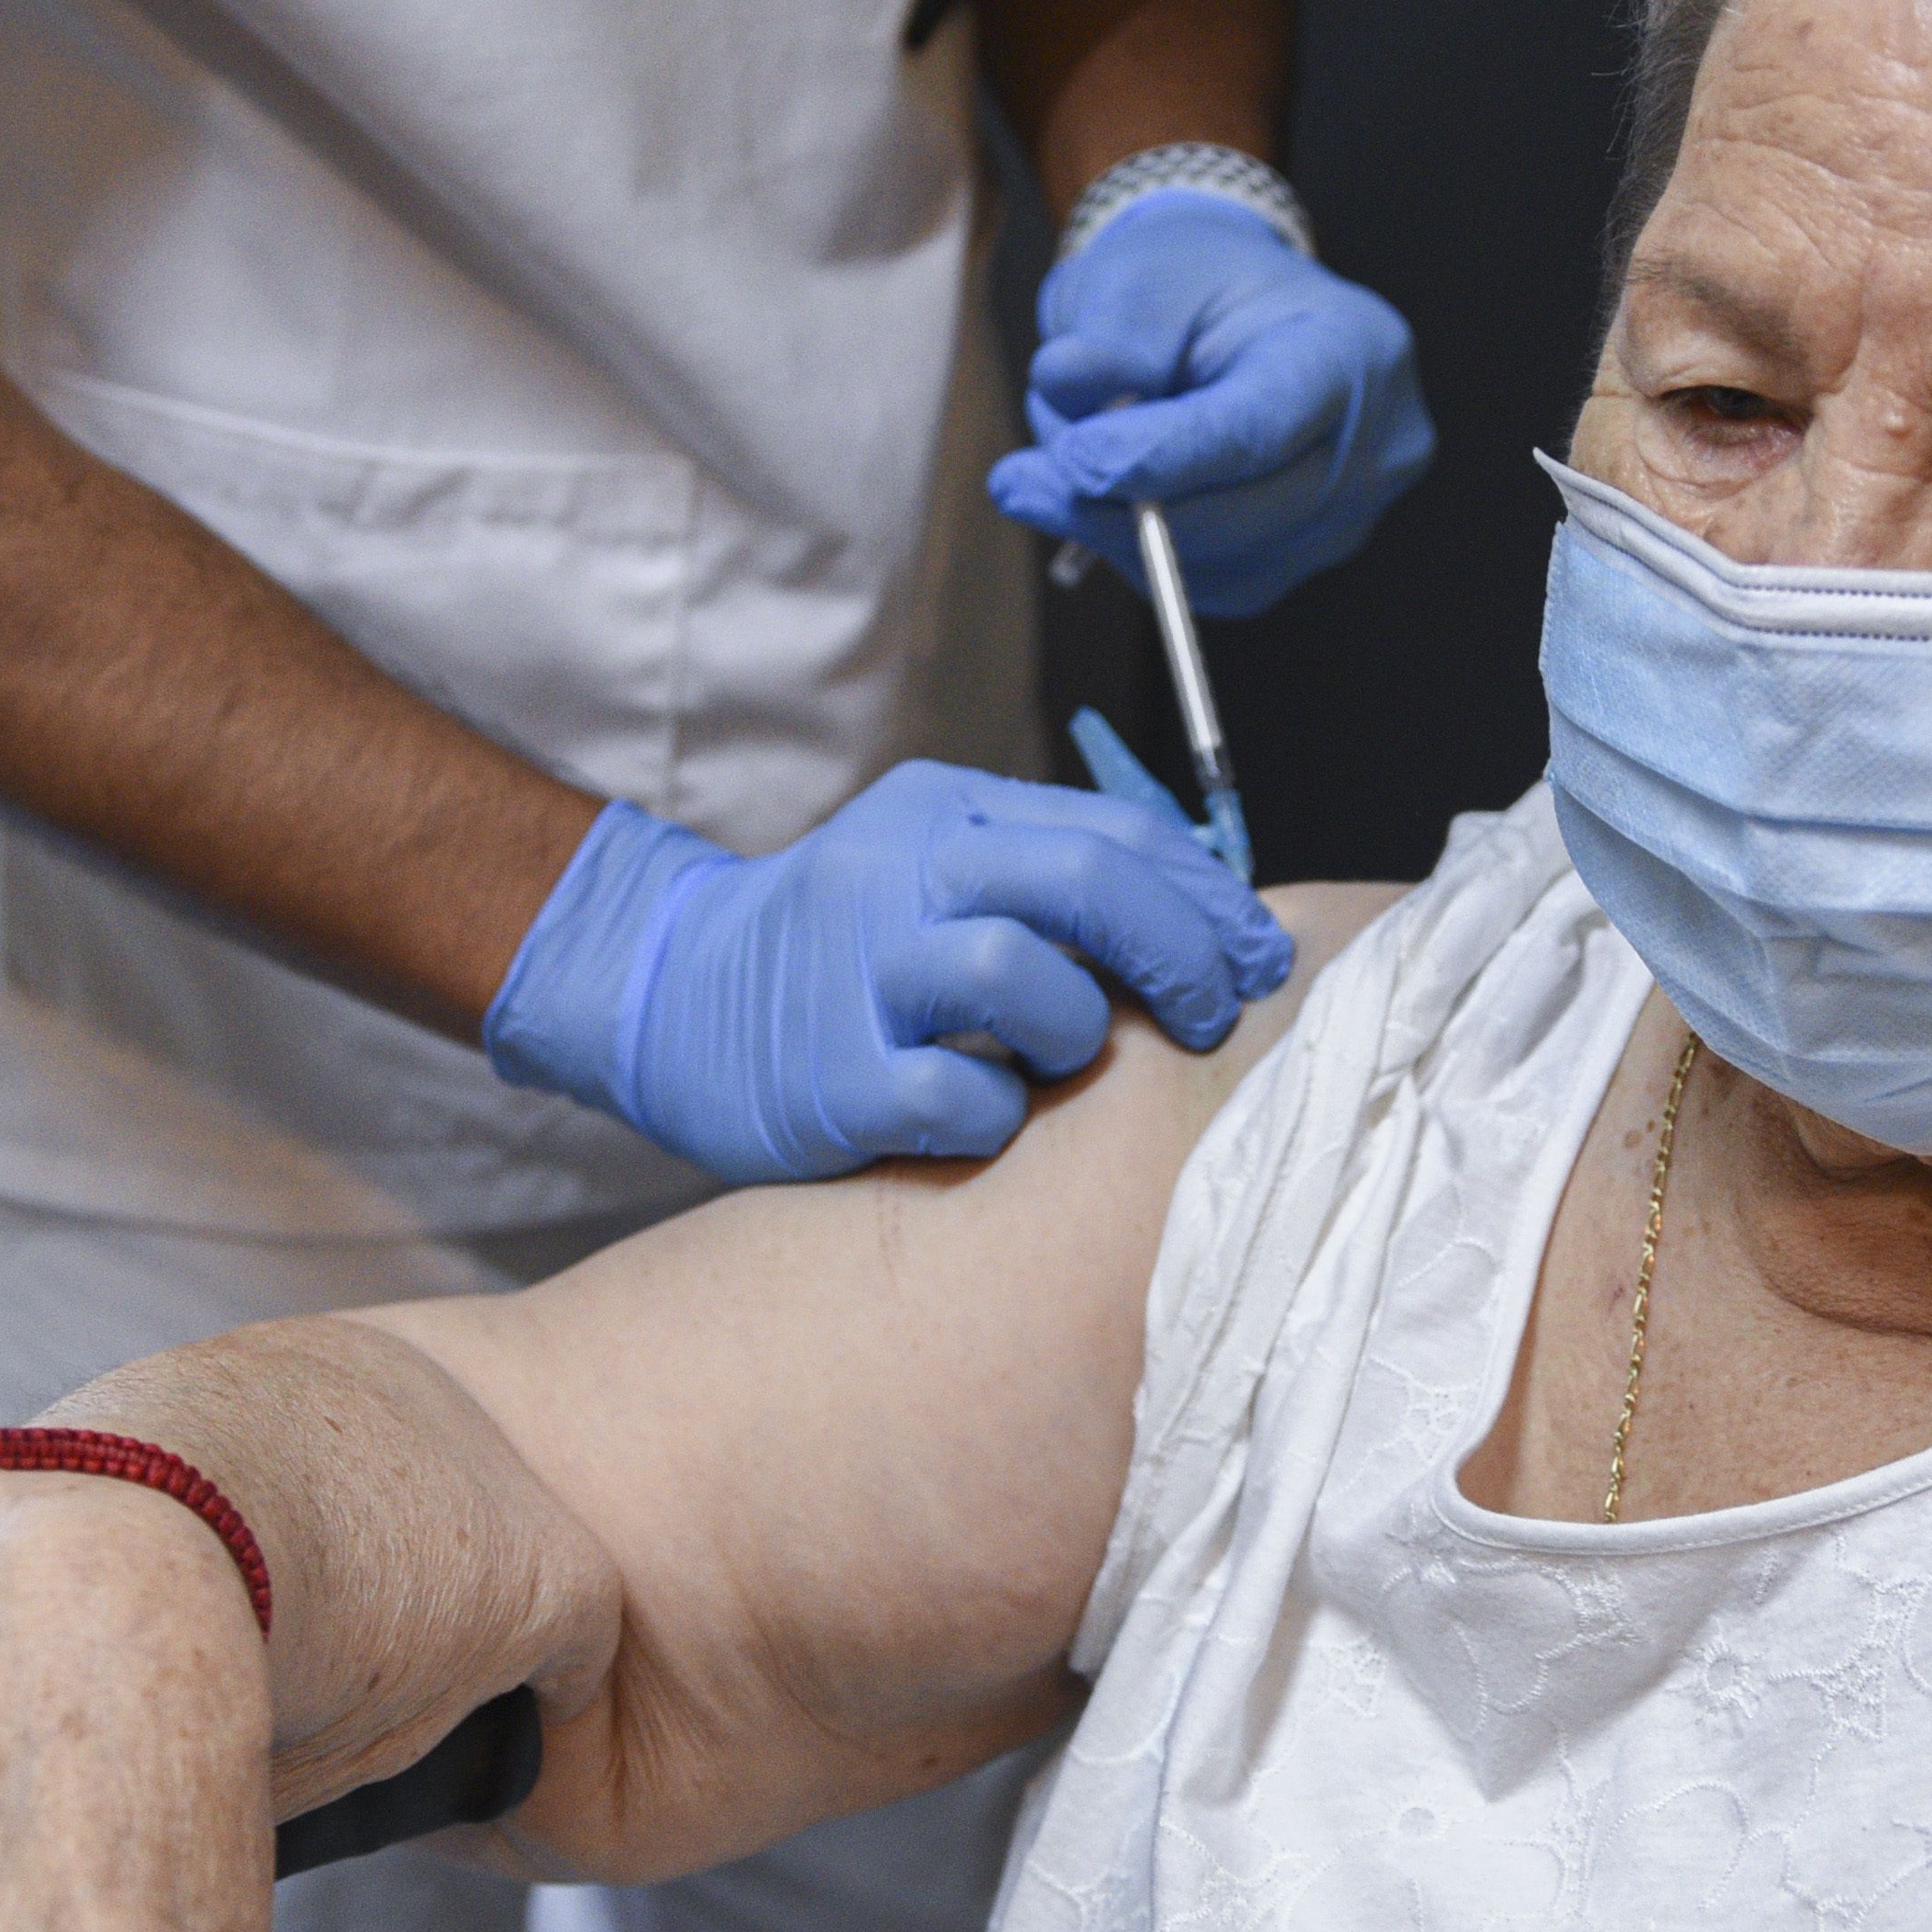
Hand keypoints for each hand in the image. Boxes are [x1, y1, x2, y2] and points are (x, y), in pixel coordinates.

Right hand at [484, 762, 1287, 1181]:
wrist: (670, 995)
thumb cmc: (842, 948)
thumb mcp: (934, 869)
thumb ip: (1050, 880)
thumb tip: (1208, 923)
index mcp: (946, 813)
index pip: (1114, 834)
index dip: (1207, 899)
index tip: (1260, 956)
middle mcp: (901, 875)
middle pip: (1084, 883)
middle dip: (1179, 953)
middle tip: (1213, 1013)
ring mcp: (858, 974)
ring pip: (1018, 977)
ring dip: (1074, 1029)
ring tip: (1060, 1056)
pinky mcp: (828, 1078)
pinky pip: (959, 1097)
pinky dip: (996, 1116)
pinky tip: (983, 1118)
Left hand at [986, 187, 1434, 615]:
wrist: (1227, 314)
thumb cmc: (1193, 284)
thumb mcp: (1145, 273)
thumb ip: (1111, 331)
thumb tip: (1063, 383)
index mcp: (1351, 352)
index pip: (1261, 427)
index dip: (1165, 456)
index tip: (1076, 458)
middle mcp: (1376, 446)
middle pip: (1246, 513)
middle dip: (1123, 507)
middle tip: (1021, 483)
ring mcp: (1349, 516)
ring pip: (1220, 563)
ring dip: (1117, 527)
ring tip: (1058, 462)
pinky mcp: (1301, 559)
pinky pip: (1211, 584)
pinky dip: (1140, 552)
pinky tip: (1102, 499)